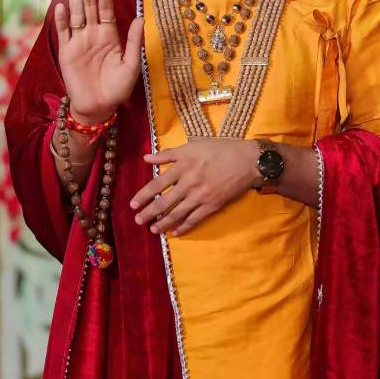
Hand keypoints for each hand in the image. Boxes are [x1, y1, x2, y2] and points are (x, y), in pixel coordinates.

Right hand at [54, 0, 143, 123]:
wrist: (98, 106)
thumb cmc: (117, 88)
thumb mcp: (131, 66)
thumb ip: (134, 42)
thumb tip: (140, 19)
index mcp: (110, 36)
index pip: (106, 10)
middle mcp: (93, 34)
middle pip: (89, 6)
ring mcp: (79, 42)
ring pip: (76, 14)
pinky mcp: (67, 52)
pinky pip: (64, 32)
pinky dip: (62, 20)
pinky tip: (61, 7)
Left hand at [129, 137, 261, 235]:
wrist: (247, 160)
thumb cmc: (219, 149)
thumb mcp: (193, 145)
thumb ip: (169, 153)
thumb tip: (147, 158)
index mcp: (183, 165)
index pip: (157, 183)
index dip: (143, 195)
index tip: (132, 204)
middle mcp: (189, 182)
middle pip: (164, 202)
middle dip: (149, 213)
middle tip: (138, 221)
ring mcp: (201, 196)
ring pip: (177, 213)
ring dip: (163, 223)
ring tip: (153, 230)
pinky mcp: (212, 205)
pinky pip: (194, 219)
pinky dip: (184, 227)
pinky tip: (176, 232)